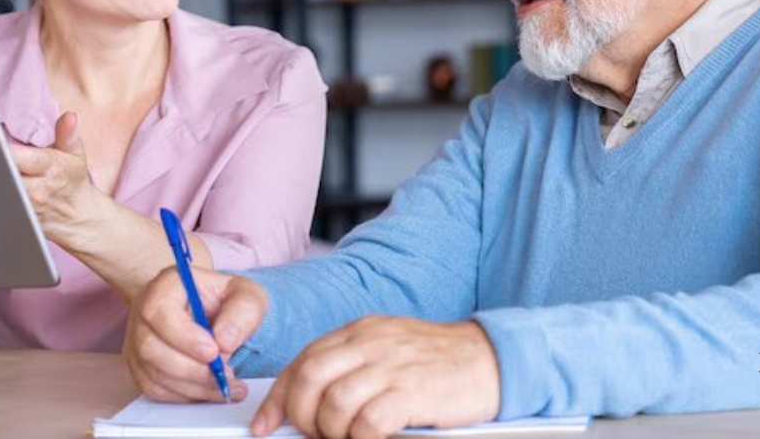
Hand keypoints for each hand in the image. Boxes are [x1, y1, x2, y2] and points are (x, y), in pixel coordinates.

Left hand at [9, 112, 105, 245]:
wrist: (77, 218)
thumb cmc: (73, 181)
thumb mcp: (76, 156)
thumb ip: (69, 134)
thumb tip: (69, 116)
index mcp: (52, 168)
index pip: (15, 154)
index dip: (0, 145)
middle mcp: (37, 190)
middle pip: (1, 170)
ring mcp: (25, 206)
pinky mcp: (15, 217)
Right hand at [124, 266, 267, 402]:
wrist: (214, 311)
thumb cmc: (226, 299)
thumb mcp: (247, 295)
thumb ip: (242, 312)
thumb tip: (224, 341)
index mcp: (167, 285)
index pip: (159, 311)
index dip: (184, 336)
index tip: (213, 351)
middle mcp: (145, 311)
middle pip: (151, 347)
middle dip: (191, 369)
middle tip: (224, 375)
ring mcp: (138, 339)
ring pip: (153, 373)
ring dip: (192, 386)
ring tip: (225, 385)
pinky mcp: (141, 365)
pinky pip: (155, 389)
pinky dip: (184, 395)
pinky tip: (209, 391)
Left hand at [253, 317, 500, 438]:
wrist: (492, 358)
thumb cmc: (438, 361)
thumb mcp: (388, 350)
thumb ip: (351, 367)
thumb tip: (309, 399)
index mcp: (360, 331)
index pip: (304, 360)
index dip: (280, 396)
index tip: (266, 423)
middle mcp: (371, 343)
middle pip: (310, 377)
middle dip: (300, 415)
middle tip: (313, 434)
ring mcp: (392, 366)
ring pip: (334, 403)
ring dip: (331, 431)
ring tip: (347, 438)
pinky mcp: (414, 392)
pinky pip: (369, 421)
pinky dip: (361, 438)